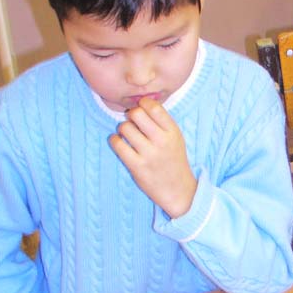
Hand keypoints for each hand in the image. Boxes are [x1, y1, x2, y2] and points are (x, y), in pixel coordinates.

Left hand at [109, 97, 196, 217]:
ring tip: (128, 136)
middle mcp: (162, 141)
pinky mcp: (136, 166)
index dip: (143, 103)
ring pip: (124, 128)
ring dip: (123, 129)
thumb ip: (162, 121)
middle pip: (136, 114)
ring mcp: (149, 154)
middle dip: (131, 115)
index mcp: (173, 132)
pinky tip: (120, 144)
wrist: (177, 189)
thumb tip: (141, 102)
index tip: (141, 108)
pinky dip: (115, 141)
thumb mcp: (176, 138)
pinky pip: (117, 144)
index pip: (154, 107)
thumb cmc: (173, 159)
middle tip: (133, 123)